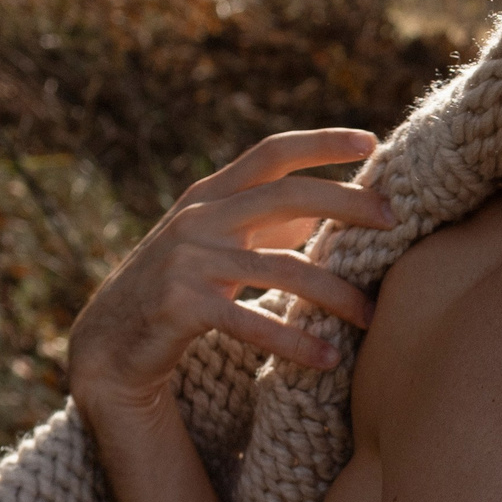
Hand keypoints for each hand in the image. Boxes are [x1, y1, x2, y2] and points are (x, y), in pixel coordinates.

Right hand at [68, 128, 393, 422]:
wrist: (107, 344)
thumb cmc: (177, 290)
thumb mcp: (216, 245)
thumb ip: (263, 225)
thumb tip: (328, 211)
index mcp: (211, 195)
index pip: (272, 154)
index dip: (321, 143)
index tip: (372, 142)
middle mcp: (200, 217)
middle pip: (287, 197)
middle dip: (347, 204)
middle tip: (395, 221)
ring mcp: (189, 260)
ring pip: (283, 267)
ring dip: (335, 293)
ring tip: (373, 317)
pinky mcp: (182, 306)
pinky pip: (253, 322)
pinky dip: (295, 343)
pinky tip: (328, 359)